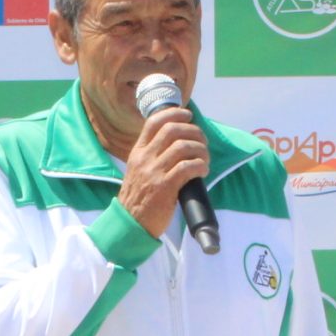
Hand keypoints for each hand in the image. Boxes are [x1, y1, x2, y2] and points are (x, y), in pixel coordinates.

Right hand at [120, 102, 207, 240]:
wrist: (131, 223)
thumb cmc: (139, 198)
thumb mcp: (138, 170)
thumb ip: (152, 155)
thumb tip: (176, 141)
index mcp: (138, 152)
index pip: (154, 122)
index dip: (174, 113)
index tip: (187, 115)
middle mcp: (145, 158)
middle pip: (172, 130)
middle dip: (193, 131)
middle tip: (202, 141)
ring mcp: (154, 172)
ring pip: (183, 147)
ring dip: (200, 150)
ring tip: (205, 159)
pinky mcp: (165, 187)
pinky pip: (188, 167)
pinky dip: (200, 166)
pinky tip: (203, 171)